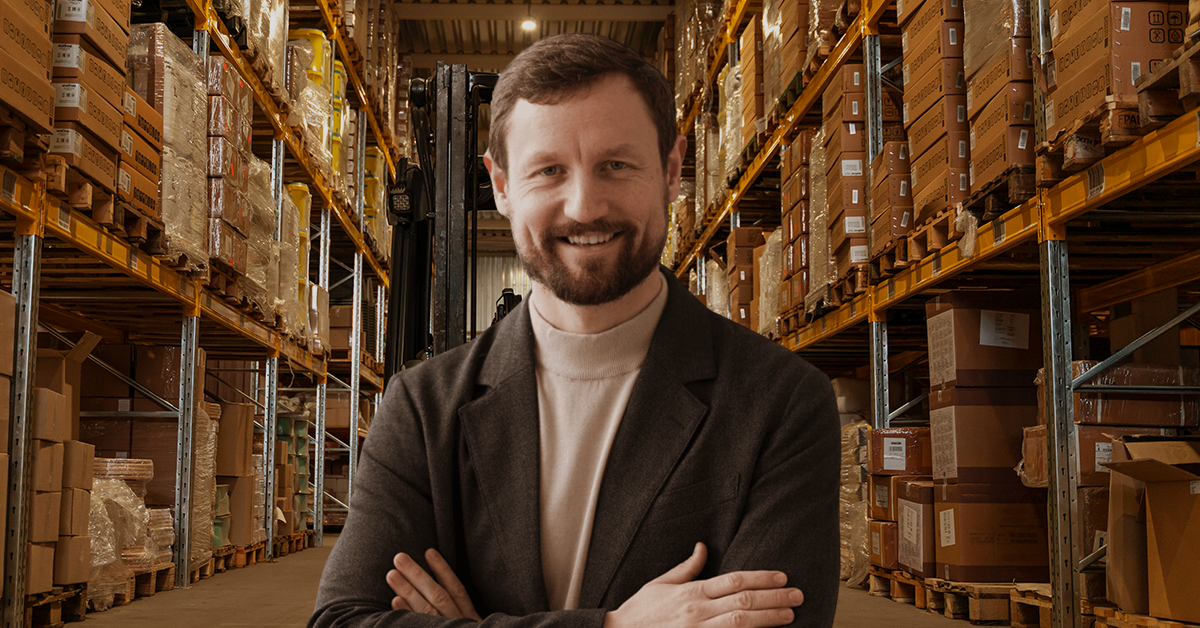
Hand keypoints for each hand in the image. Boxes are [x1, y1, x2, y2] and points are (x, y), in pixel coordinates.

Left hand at [387, 548, 481, 619]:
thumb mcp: (474, 626)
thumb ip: (461, 611)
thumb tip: (439, 584)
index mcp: (469, 618)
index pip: (456, 589)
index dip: (443, 569)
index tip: (429, 552)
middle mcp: (457, 623)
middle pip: (438, 595)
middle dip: (418, 575)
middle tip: (400, 557)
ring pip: (426, 609)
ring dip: (408, 591)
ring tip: (392, 574)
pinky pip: (416, 626)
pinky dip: (406, 613)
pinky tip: (395, 600)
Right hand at [604, 542, 802, 627]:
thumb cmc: (640, 611)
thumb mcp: (660, 584)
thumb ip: (687, 568)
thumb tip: (703, 546)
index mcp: (691, 592)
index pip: (733, 581)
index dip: (760, 577)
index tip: (782, 576)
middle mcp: (698, 612)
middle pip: (744, 602)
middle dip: (774, 598)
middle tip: (798, 595)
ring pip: (741, 624)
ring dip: (769, 619)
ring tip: (790, 614)